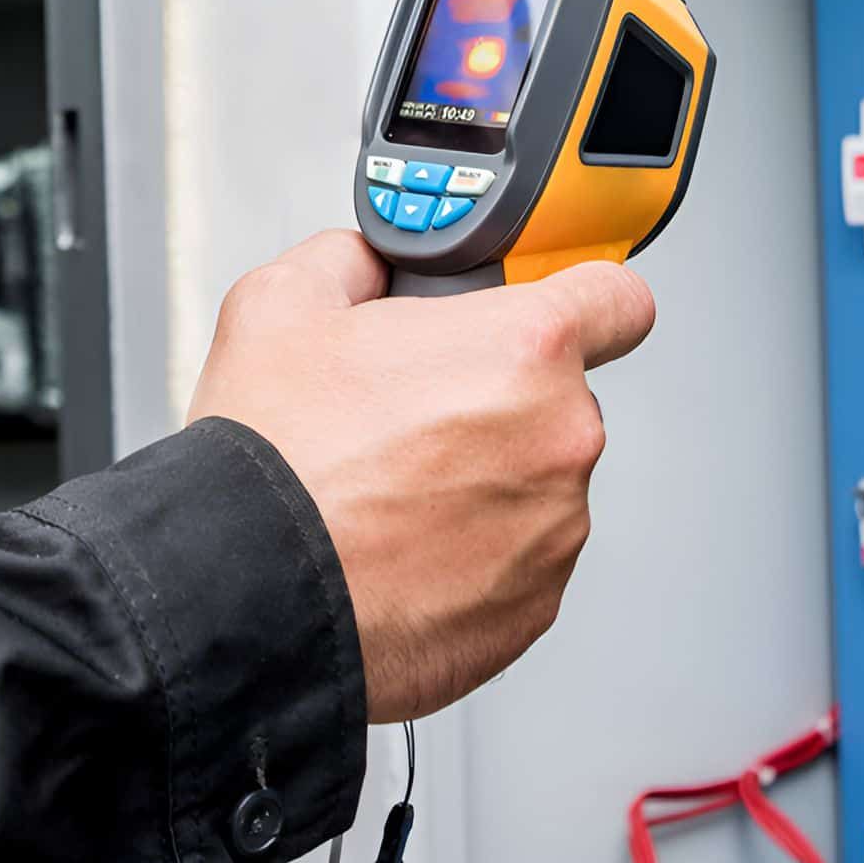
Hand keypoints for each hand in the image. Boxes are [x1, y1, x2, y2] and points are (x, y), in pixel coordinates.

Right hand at [186, 231, 655, 721]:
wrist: (244, 598)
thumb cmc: (271, 464)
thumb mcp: (280, 303)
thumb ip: (351, 259)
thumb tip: (366, 260)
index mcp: (525, 347)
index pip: (620, 302)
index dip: (586, 303)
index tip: (558, 317)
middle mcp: (562, 435)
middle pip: (560, 399)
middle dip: (499, 402)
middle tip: (415, 420)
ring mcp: (556, 527)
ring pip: (539, 484)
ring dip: (486, 483)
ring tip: (394, 494)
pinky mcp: (537, 603)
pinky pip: (521, 561)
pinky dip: (476, 556)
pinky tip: (404, 549)